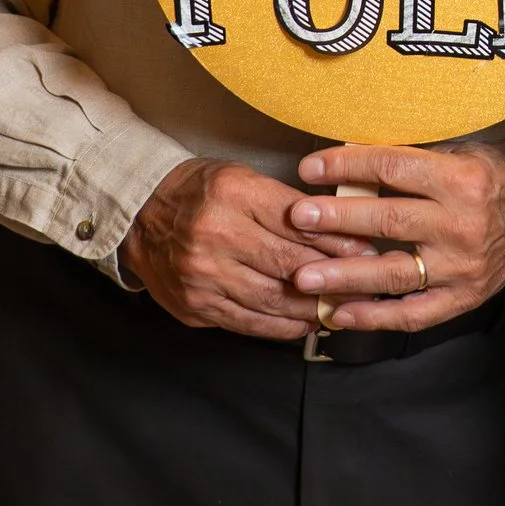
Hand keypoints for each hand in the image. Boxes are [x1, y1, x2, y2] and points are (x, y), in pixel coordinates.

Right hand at [120, 158, 367, 339]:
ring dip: (313, 308)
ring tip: (341, 306)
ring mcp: (201, 276)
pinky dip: (281, 327)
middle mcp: (214, 236)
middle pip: (289, 264)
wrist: (138, 214)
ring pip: (272, 300)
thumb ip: (287, 204)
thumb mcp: (243, 178)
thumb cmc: (197, 191)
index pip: (298, 223)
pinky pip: (247, 323)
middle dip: (334, 277)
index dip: (337, 241)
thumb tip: (339, 231)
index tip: (366, 250)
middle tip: (364, 283)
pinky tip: (304, 323)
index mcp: (232, 194)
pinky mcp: (195, 306)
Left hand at [286, 142, 504, 330]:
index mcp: (458, 179)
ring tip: (305, 276)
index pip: (391, 168)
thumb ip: (408, 162)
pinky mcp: (462, 297)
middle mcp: (459, 224)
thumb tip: (346, 160)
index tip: (309, 168)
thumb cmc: (494, 177)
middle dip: (337, 220)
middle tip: (298, 218)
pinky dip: (374, 316)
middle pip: (387, 221)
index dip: (346, 166)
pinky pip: (413, 312)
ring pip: (394, 272)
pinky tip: (341, 314)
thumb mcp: (459, 153)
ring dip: (344, 275)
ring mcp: (460, 266)